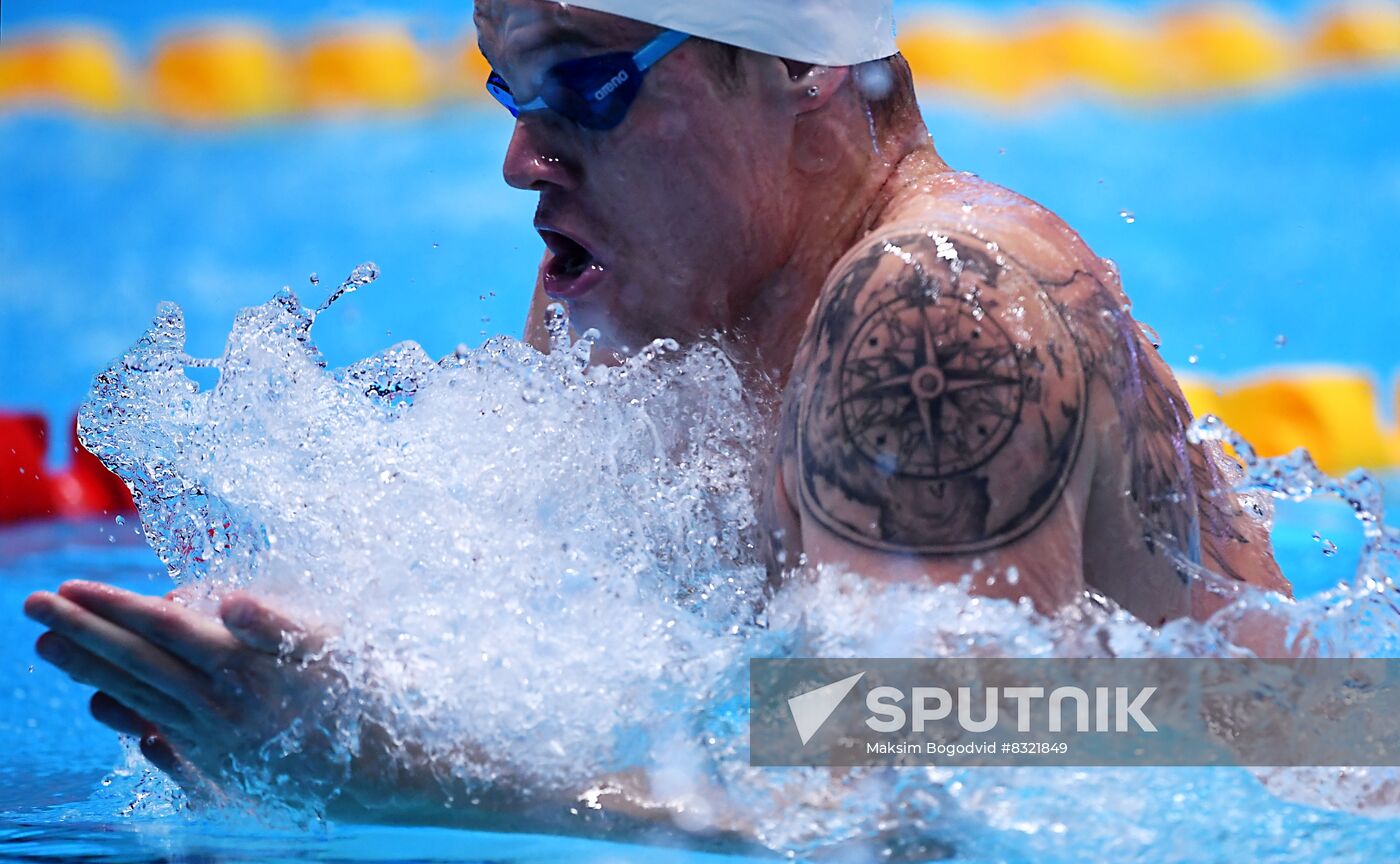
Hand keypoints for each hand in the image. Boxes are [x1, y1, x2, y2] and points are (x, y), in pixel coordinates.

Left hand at [24, 581, 350, 807]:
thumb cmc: (370, 699)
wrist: (387, 773)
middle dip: (82, 633)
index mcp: (241, 669)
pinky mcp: (223, 763)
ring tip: (48, 649)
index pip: (161, 630)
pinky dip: (126, 718)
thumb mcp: (334, 649)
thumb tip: (227, 603)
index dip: (113, 607)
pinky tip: (105, 710)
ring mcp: (215, 738)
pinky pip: (161, 735)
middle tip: (33, 608)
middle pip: (136, 663)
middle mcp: (217, 705)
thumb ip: (278, 625)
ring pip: (140, 697)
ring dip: (90, 671)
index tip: (68, 589)